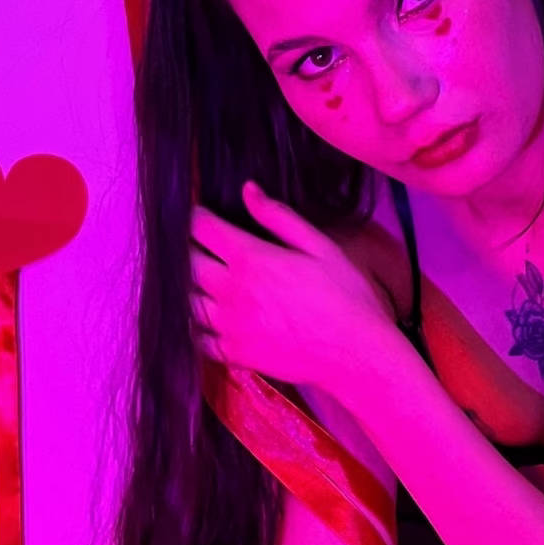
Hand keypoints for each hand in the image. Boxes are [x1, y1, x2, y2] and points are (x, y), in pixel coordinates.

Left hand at [191, 184, 389, 393]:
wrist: (355, 354)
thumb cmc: (346, 297)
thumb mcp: (320, 246)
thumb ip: (279, 217)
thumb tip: (248, 190)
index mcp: (251, 259)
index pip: (202, 229)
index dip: (198, 218)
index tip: (204, 217)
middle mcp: (231, 291)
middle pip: (189, 262)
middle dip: (192, 249)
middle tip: (206, 248)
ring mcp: (228, 325)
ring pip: (188, 300)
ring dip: (193, 287)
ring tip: (208, 281)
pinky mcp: (233, 354)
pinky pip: (198, 338)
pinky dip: (197, 326)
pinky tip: (211, 318)